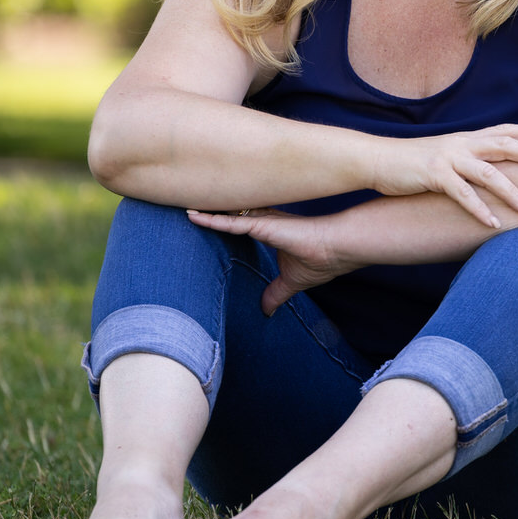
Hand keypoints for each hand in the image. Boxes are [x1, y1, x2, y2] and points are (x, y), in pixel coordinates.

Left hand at [186, 208, 355, 315]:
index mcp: (270, 230)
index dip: (220, 221)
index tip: (200, 219)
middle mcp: (263, 220)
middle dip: (207, 211)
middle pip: (227, 214)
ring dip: (203, 212)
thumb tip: (266, 312)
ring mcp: (262, 220)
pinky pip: (230, 221)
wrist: (339, 249)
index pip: (239, 223)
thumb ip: (276, 293)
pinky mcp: (263, 223)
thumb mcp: (291, 282)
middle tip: (182, 206)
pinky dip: (210, 219)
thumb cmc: (321, 260)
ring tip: (178, 206)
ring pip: (225, 214)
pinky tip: (191, 216)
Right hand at [372, 123, 517, 227]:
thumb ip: (470, 158)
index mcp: (467, 138)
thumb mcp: (448, 154)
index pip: (505, 130)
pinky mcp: (434, 175)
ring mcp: (449, 158)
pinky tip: (493, 223)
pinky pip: (462, 194)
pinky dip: (479, 210)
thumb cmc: (415, 161)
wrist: (379, 160)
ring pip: (488, 173)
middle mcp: (462, 144)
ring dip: (511, 192)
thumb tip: (493, 170)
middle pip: (504, 145)